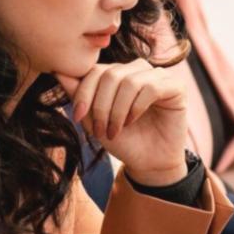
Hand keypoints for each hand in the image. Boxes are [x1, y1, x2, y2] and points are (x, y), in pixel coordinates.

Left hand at [57, 60, 187, 185]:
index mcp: (118, 74)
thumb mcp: (95, 120)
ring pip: (128, 81)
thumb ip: (79, 95)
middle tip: (101, 131)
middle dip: (100, 105)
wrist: (148, 163)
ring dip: (117, 110)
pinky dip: (136, 106)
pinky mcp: (175, 86)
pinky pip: (150, 86)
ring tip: (115, 130)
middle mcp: (137, 70)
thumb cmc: (123, 141)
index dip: (83, 92)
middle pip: (110, 74)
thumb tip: (57, 71)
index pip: (95, 70)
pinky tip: (132, 121)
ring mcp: (157, 76)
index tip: (78, 117)